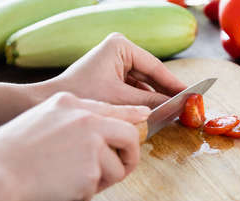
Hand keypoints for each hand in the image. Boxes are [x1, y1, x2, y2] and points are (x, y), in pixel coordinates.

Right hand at [0, 92, 149, 200]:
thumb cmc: (13, 150)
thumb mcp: (45, 117)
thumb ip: (78, 118)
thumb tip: (106, 128)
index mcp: (73, 104)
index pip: (116, 109)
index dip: (133, 117)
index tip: (145, 119)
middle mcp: (87, 122)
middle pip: (130, 138)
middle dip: (129, 158)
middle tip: (121, 169)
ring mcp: (91, 147)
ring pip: (116, 171)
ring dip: (98, 182)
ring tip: (68, 181)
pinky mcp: (89, 174)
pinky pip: (95, 191)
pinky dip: (79, 196)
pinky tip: (58, 189)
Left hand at [44, 33, 186, 108]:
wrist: (48, 103)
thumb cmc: (82, 96)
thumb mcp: (122, 100)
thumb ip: (152, 104)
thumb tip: (179, 107)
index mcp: (121, 47)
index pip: (155, 68)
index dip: (175, 84)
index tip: (192, 96)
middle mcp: (119, 51)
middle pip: (151, 76)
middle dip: (166, 93)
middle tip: (186, 107)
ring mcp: (115, 63)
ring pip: (144, 84)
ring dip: (156, 100)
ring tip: (174, 114)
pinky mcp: (112, 77)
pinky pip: (135, 90)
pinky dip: (144, 102)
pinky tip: (155, 114)